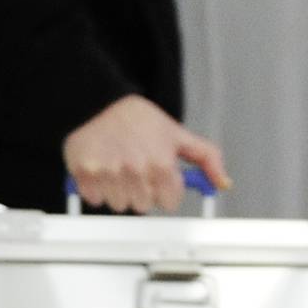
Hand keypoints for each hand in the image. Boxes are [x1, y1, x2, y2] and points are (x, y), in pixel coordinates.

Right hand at [63, 95, 230, 213]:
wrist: (102, 102)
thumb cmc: (140, 120)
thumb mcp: (179, 135)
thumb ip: (207, 158)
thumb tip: (222, 182)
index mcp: (161, 163)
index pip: (169, 203)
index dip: (165, 190)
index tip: (158, 176)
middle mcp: (135, 169)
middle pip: (143, 206)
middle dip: (142, 191)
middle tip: (136, 169)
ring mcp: (108, 172)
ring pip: (119, 205)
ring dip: (119, 191)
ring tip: (119, 167)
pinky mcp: (85, 172)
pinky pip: (95, 199)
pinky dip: (97, 188)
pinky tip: (102, 168)